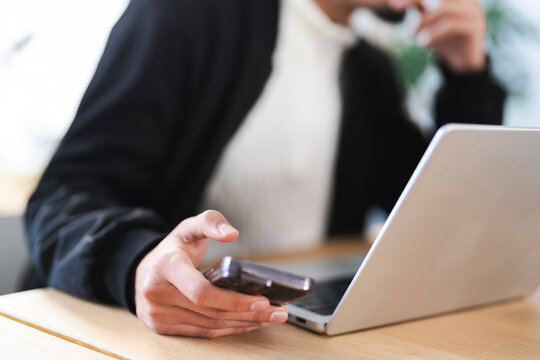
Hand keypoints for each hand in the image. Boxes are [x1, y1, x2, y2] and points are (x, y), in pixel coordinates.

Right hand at [134, 210, 287, 337]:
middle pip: (212, 311)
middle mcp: (157, 292)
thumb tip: (232, 233)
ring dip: (243, 323)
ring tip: (269, 317)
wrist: (142, 270)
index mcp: (166, 265)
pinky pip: (202, 332)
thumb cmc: (172, 249)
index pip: (201, 291)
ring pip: (210, 325)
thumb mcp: (189, 227)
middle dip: (249, 313)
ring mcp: (157, 314)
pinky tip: (247, 323)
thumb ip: (211, 222)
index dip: (234, 300)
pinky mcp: (162, 327)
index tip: (262, 300)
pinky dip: (228, 329)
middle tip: (277, 312)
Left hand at [388, 0, 486, 72]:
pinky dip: (434, 33)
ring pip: (444, 9)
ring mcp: (473, 11)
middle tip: (396, 7)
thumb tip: (393, 2)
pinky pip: (452, 25)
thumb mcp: (427, 20)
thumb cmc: (443, 37)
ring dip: (423, 21)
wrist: (463, 59)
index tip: (394, 3)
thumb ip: (417, 7)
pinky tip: (423, 43)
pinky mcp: (476, 27)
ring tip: (413, 34)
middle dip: (416, 0)